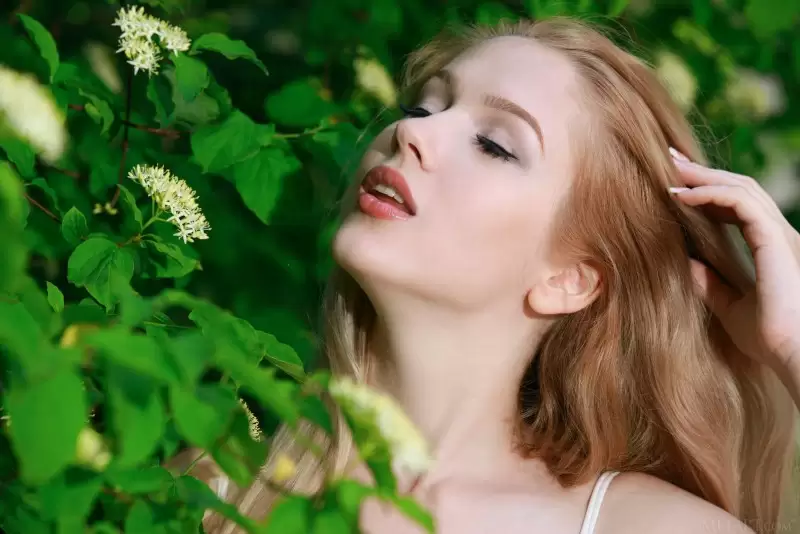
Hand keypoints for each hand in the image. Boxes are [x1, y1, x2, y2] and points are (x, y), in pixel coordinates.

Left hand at [669, 148, 799, 374]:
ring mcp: (780, 235)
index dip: (710, 191)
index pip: (741, 206)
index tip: (679, 185)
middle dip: (705, 173)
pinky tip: (682, 196)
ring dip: (704, 177)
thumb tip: (685, 263)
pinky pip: (740, 202)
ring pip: (741, 188)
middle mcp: (780, 236)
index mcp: (773, 248)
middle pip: (741, 189)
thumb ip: (710, 284)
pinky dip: (709, 194)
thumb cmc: (770, 339)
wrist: (794, 355)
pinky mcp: (775, 239)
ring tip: (672, 170)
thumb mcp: (731, 307)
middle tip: (672, 161)